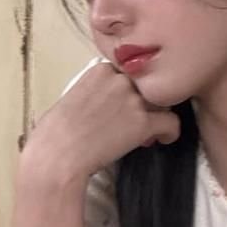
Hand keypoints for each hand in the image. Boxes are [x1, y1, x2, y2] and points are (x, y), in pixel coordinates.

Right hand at [21, 59, 180, 185]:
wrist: (56, 157)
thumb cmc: (54, 135)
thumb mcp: (71, 98)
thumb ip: (94, 91)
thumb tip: (105, 102)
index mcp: (100, 70)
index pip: (129, 73)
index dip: (129, 91)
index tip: (124, 106)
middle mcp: (119, 79)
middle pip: (146, 86)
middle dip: (144, 103)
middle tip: (134, 122)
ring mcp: (132, 99)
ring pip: (162, 102)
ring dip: (155, 117)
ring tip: (146, 133)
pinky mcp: (143, 122)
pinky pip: (171, 122)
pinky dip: (169, 132)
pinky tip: (162, 139)